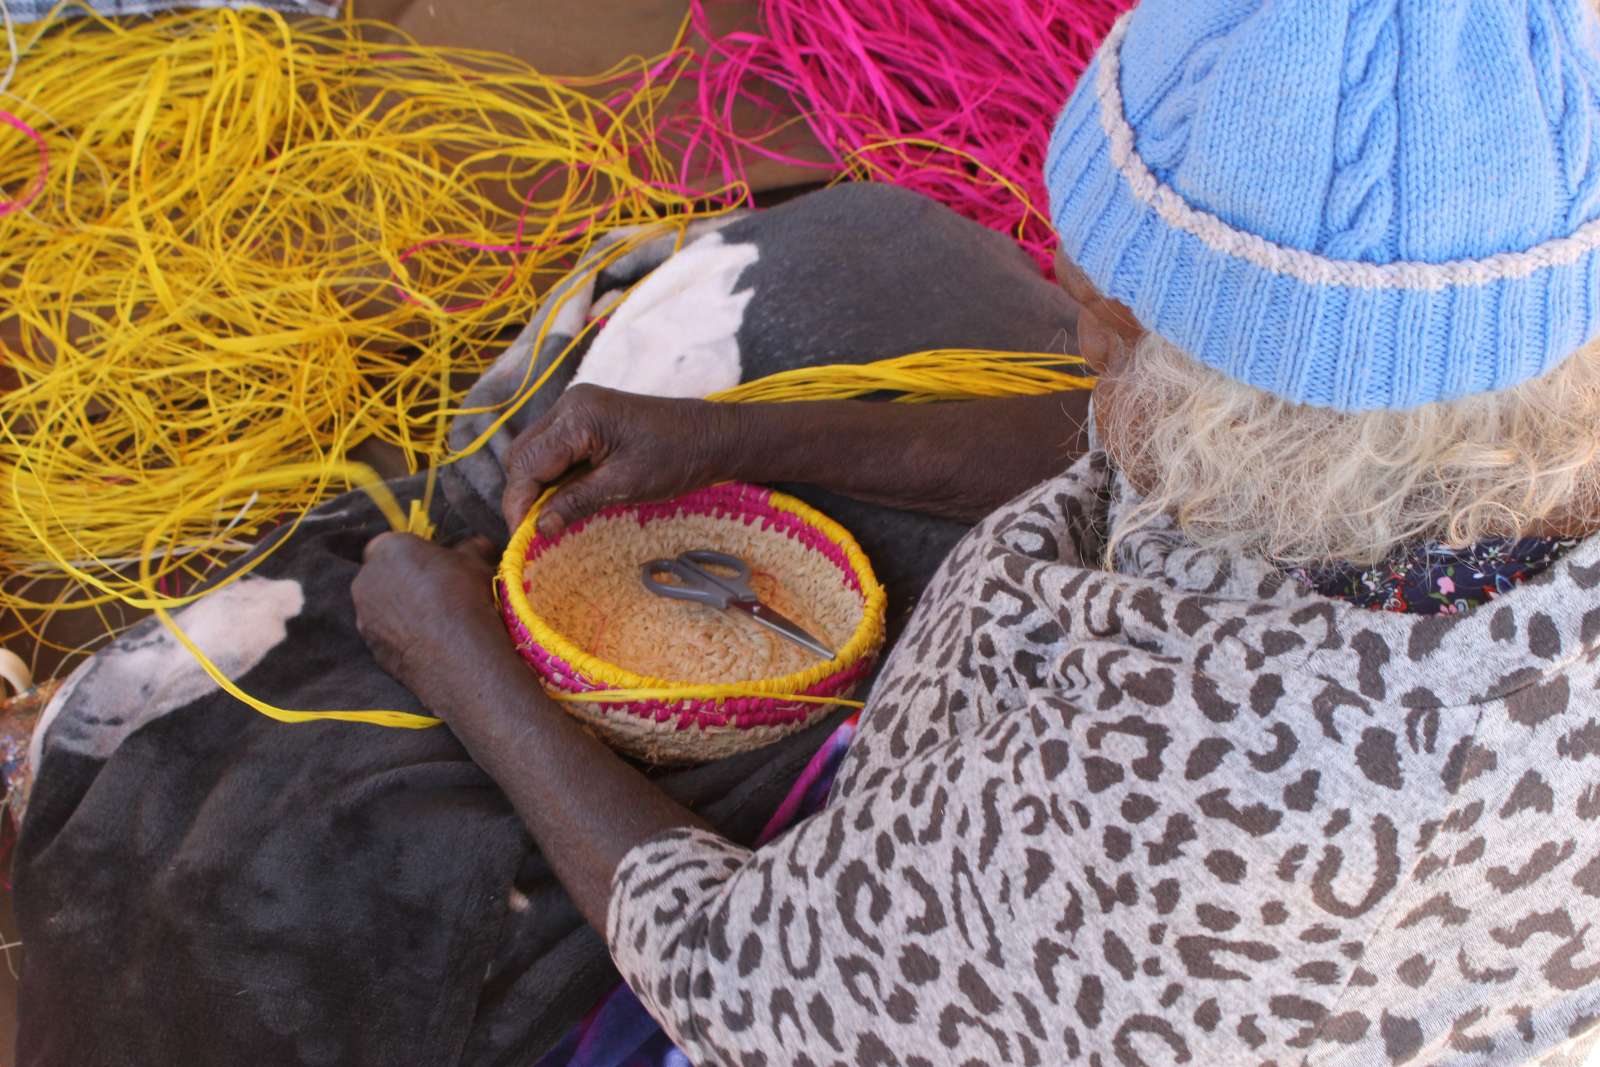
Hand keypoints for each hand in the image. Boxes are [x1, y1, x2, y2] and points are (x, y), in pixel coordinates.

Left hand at [352, 533, 513, 713]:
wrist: (459, 653)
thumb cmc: (465, 595)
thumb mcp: (476, 563)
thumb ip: (472, 549)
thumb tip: (481, 544)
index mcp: (387, 549)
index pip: (391, 545)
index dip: (412, 555)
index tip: (434, 567)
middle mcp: (366, 580)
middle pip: (381, 576)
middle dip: (402, 582)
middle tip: (434, 594)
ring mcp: (364, 617)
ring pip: (380, 608)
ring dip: (399, 612)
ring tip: (432, 623)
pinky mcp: (370, 648)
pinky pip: (384, 636)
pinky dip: (399, 637)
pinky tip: (426, 644)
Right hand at [500, 384, 743, 538]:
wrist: (713, 436)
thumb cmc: (677, 458)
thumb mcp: (625, 485)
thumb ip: (577, 502)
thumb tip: (539, 528)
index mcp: (578, 416)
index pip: (528, 463)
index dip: (519, 502)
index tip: (520, 537)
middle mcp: (570, 404)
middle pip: (524, 455)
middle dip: (523, 493)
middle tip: (533, 531)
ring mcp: (577, 407)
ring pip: (536, 451)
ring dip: (537, 485)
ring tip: (548, 518)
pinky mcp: (587, 417)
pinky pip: (555, 447)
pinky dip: (553, 474)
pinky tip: (564, 498)